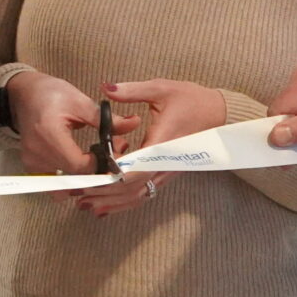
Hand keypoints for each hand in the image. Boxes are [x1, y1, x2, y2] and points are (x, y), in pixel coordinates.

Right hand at [6, 69, 134, 174]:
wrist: (25, 96)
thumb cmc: (51, 94)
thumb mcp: (81, 101)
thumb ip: (106, 118)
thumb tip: (134, 123)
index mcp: (49, 134)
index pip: (79, 165)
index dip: (99, 164)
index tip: (114, 154)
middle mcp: (37, 153)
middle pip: (73, 177)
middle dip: (95, 171)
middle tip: (110, 155)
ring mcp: (31, 162)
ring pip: (65, 183)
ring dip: (83, 177)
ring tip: (95, 159)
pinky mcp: (30, 166)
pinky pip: (54, 182)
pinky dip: (70, 178)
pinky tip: (80, 165)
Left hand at [70, 78, 227, 216]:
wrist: (219, 114)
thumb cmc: (192, 100)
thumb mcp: (161, 89)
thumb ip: (132, 91)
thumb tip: (106, 88)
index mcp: (162, 143)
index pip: (136, 169)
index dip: (112, 177)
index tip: (89, 178)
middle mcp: (165, 163)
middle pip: (133, 188)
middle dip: (104, 193)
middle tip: (77, 193)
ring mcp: (167, 172)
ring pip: (138, 195)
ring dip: (112, 203)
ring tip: (84, 205)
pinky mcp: (166, 174)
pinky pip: (144, 193)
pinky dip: (124, 202)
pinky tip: (104, 208)